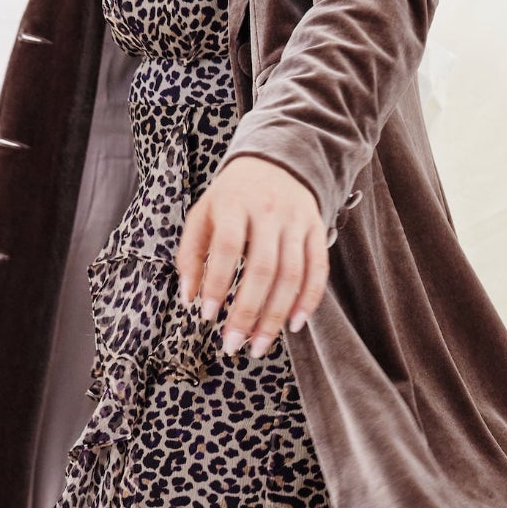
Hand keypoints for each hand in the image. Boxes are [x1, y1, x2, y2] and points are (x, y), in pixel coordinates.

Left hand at [176, 154, 329, 356]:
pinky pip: (318, 269)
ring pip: (291, 275)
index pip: (226, 247)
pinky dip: (308, 300)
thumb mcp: (202, 215)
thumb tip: (188, 299)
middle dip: (247, 312)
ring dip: (275, 315)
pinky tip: (294, 325)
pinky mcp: (317, 229)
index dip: (216, 283)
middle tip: (233, 345)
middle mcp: (268, 211)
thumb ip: (191, 255)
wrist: (275, 162)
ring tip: (259, 345)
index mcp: (233, 203)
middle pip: (262, 268)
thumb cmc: (231, 197)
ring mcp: (296, 220)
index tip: (207, 316)